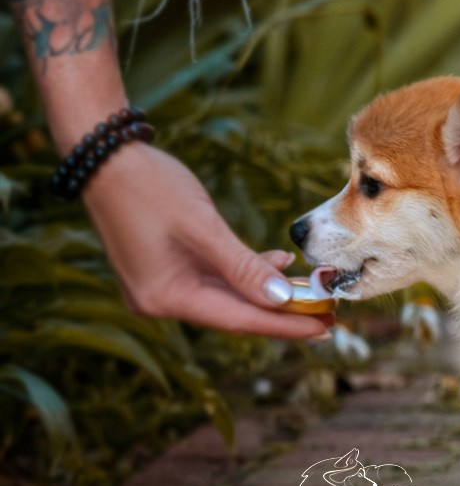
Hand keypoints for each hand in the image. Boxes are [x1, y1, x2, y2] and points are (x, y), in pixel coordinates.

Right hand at [81, 142, 331, 337]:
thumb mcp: (202, 227)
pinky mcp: (167, 269)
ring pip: (228, 297)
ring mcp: (162, 286)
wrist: (104, 157)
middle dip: (283, 313)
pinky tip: (277, 264)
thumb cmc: (149, 187)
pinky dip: (246, 274)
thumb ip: (243, 267)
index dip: (285, 326)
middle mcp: (161, 300)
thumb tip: (283, 300)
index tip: (325, 328)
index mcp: (165, 296)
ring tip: (314, 290)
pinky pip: (215, 280)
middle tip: (330, 316)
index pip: (239, 320)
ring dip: (268, 292)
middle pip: (235, 314)